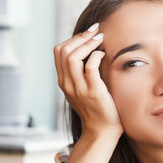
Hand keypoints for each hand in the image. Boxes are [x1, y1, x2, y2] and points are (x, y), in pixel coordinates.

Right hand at [54, 23, 123, 137]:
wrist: (102, 130)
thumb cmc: (97, 107)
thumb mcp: (82, 88)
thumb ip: (80, 72)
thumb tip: (89, 49)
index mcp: (63, 81)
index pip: (58, 51)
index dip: (72, 38)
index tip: (87, 33)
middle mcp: (67, 84)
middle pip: (63, 51)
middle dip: (80, 37)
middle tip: (96, 31)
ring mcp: (79, 88)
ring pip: (73, 57)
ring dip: (88, 43)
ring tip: (100, 38)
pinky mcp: (93, 92)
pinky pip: (90, 67)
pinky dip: (97, 56)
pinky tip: (104, 54)